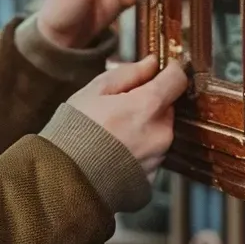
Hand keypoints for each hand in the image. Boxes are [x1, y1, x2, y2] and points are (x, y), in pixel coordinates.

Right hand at [66, 56, 187, 176]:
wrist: (66, 180)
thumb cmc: (75, 132)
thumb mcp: (95, 91)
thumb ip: (128, 73)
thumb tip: (150, 63)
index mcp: (148, 106)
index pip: (177, 79)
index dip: (170, 70)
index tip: (162, 68)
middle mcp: (160, 132)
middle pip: (166, 107)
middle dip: (149, 102)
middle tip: (120, 105)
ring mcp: (158, 157)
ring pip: (159, 130)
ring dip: (144, 125)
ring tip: (113, 131)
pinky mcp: (152, 176)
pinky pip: (151, 153)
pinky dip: (139, 148)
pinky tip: (116, 149)